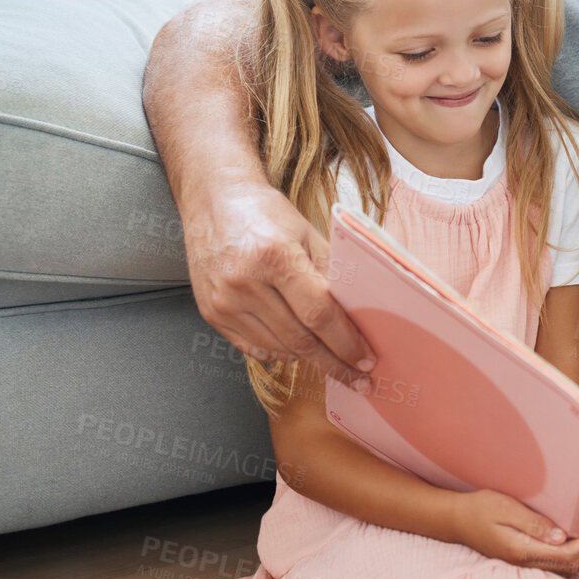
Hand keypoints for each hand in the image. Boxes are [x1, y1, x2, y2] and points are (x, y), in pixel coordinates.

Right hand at [183, 178, 376, 386]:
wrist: (214, 201)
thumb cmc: (266, 214)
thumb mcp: (308, 234)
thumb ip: (332, 274)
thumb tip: (358, 315)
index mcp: (275, 257)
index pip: (319, 313)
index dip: (346, 342)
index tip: (366, 360)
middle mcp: (245, 283)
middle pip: (299, 339)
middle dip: (334, 363)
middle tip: (359, 378)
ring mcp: (224, 301)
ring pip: (277, 348)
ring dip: (309, 360)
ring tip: (332, 362)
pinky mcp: (211, 313)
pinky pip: (252, 347)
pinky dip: (279, 353)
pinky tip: (297, 353)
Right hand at [450, 490, 578, 574]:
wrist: (456, 519)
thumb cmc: (480, 508)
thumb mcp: (505, 508)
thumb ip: (533, 524)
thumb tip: (562, 537)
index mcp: (523, 551)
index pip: (567, 555)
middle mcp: (526, 563)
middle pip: (570, 564)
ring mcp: (524, 564)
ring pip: (565, 568)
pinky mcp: (523, 560)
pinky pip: (556, 564)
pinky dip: (573, 554)